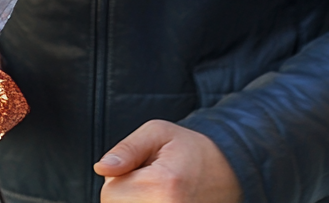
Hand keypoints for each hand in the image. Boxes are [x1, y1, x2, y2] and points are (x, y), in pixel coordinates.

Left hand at [94, 120, 241, 202]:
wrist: (227, 172)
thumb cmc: (190, 149)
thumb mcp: (157, 133)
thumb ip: (126, 149)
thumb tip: (100, 168)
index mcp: (163, 187)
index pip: (110, 192)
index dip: (119, 175)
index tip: (142, 166)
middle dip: (126, 192)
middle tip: (151, 179)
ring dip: (135, 200)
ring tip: (156, 191)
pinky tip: (158, 199)